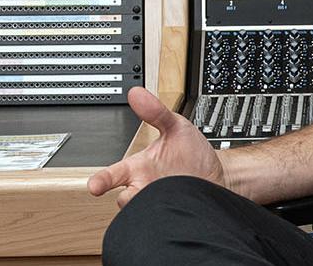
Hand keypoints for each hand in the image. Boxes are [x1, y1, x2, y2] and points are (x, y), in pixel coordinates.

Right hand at [86, 86, 225, 207]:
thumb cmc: (192, 154)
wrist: (217, 174)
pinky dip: (168, 215)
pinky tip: (177, 206)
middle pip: (126, 200)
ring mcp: (160, 202)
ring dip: (151, 206)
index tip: (94, 186)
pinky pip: (165, 219)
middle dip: (129, 198)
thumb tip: (137, 94)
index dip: (102, 181)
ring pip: (143, 211)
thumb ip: (156, 112)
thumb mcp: (176, 127)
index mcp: (139, 169)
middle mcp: (146, 189)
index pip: (113, 175)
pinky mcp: (174, 213)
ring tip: (163, 195)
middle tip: (137, 191)